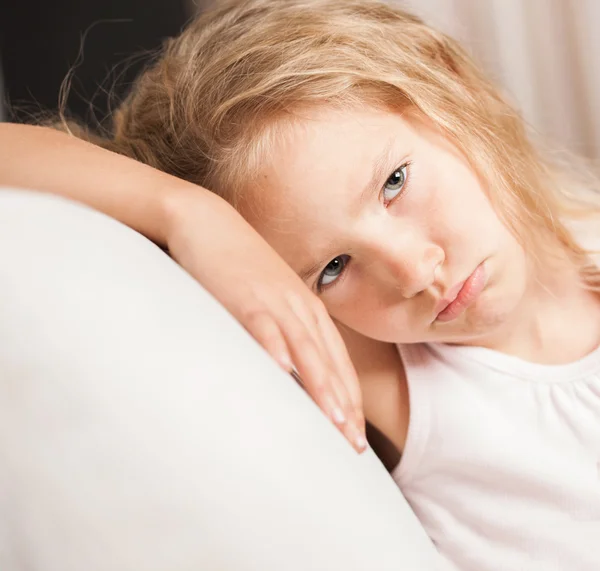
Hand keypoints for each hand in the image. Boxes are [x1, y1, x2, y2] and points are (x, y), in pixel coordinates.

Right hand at [165, 189, 365, 451]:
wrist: (210, 223)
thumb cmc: (240, 267)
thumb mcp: (269, 300)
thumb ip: (283, 331)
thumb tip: (288, 371)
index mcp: (308, 309)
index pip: (337, 361)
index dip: (350, 398)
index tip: (356, 434)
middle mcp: (298, 306)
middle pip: (328, 361)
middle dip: (344, 404)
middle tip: (354, 444)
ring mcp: (272, 299)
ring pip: (304, 347)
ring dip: (320, 385)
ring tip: (334, 421)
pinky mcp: (243, 293)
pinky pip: (260, 323)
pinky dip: (272, 346)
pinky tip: (281, 371)